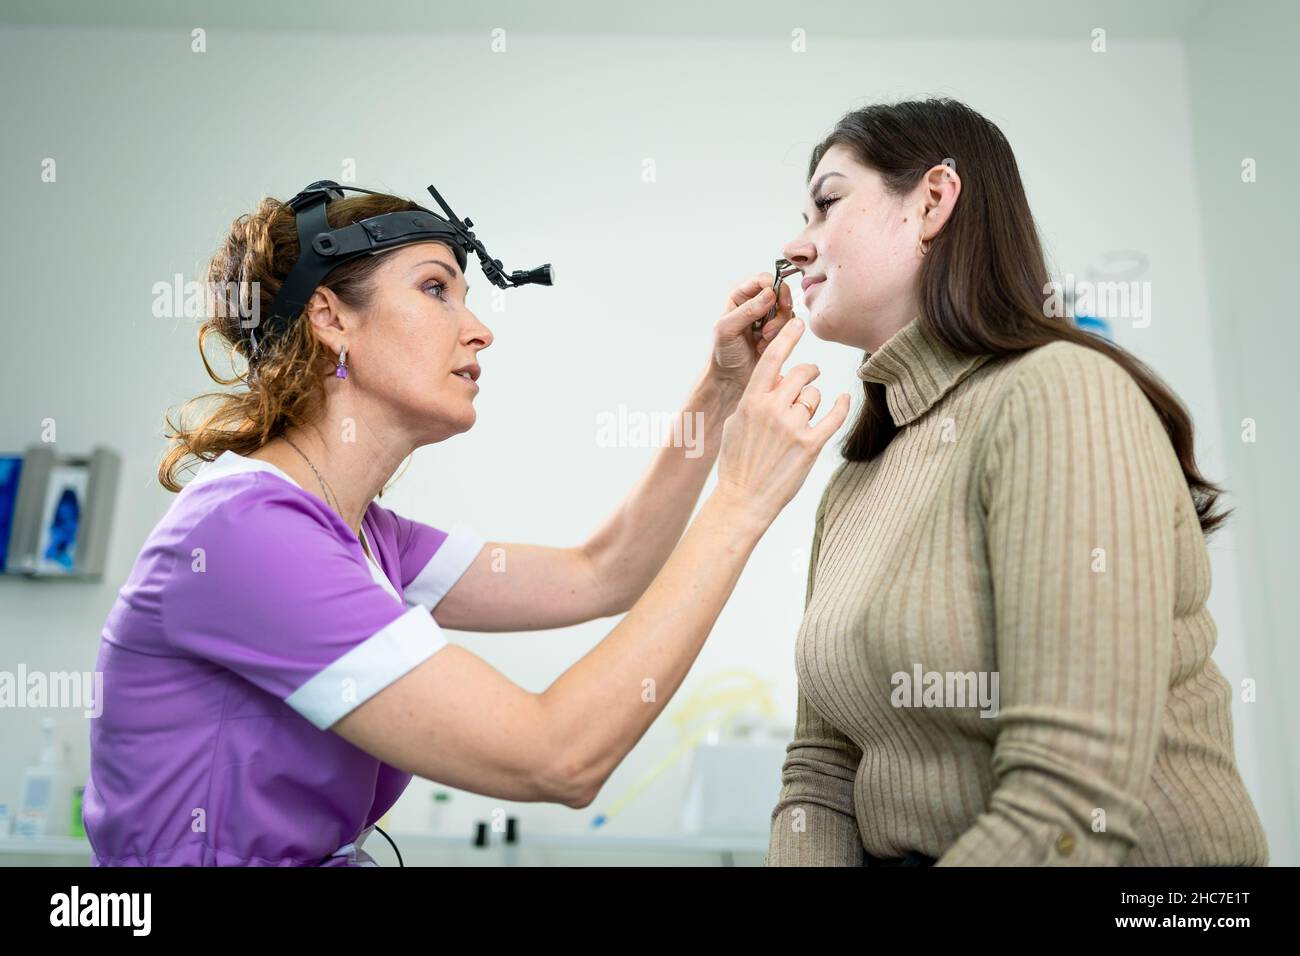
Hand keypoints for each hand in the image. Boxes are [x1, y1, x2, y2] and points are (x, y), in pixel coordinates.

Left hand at [709, 271, 796, 399]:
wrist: (731, 378)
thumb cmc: (724, 353)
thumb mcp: (727, 329)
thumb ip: (747, 310)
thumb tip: (769, 294)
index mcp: (740, 296)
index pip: (762, 280)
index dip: (773, 287)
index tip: (774, 301)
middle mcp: (755, 303)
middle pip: (780, 293)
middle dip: (779, 311)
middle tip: (768, 328)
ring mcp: (768, 317)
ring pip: (787, 310)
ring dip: (778, 327)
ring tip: (762, 340)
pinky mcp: (778, 331)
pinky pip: (790, 326)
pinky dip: (781, 337)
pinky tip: (765, 346)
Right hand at [715, 318, 850, 525]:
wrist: (743, 498)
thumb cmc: (737, 462)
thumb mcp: (738, 423)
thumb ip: (756, 398)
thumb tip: (777, 379)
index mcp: (751, 401)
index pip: (772, 358)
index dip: (786, 337)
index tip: (797, 322)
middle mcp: (772, 409)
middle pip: (801, 373)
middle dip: (808, 372)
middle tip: (810, 376)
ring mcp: (792, 427)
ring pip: (814, 396)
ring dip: (813, 402)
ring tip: (802, 419)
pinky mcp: (810, 445)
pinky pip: (834, 416)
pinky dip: (841, 407)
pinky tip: (843, 402)